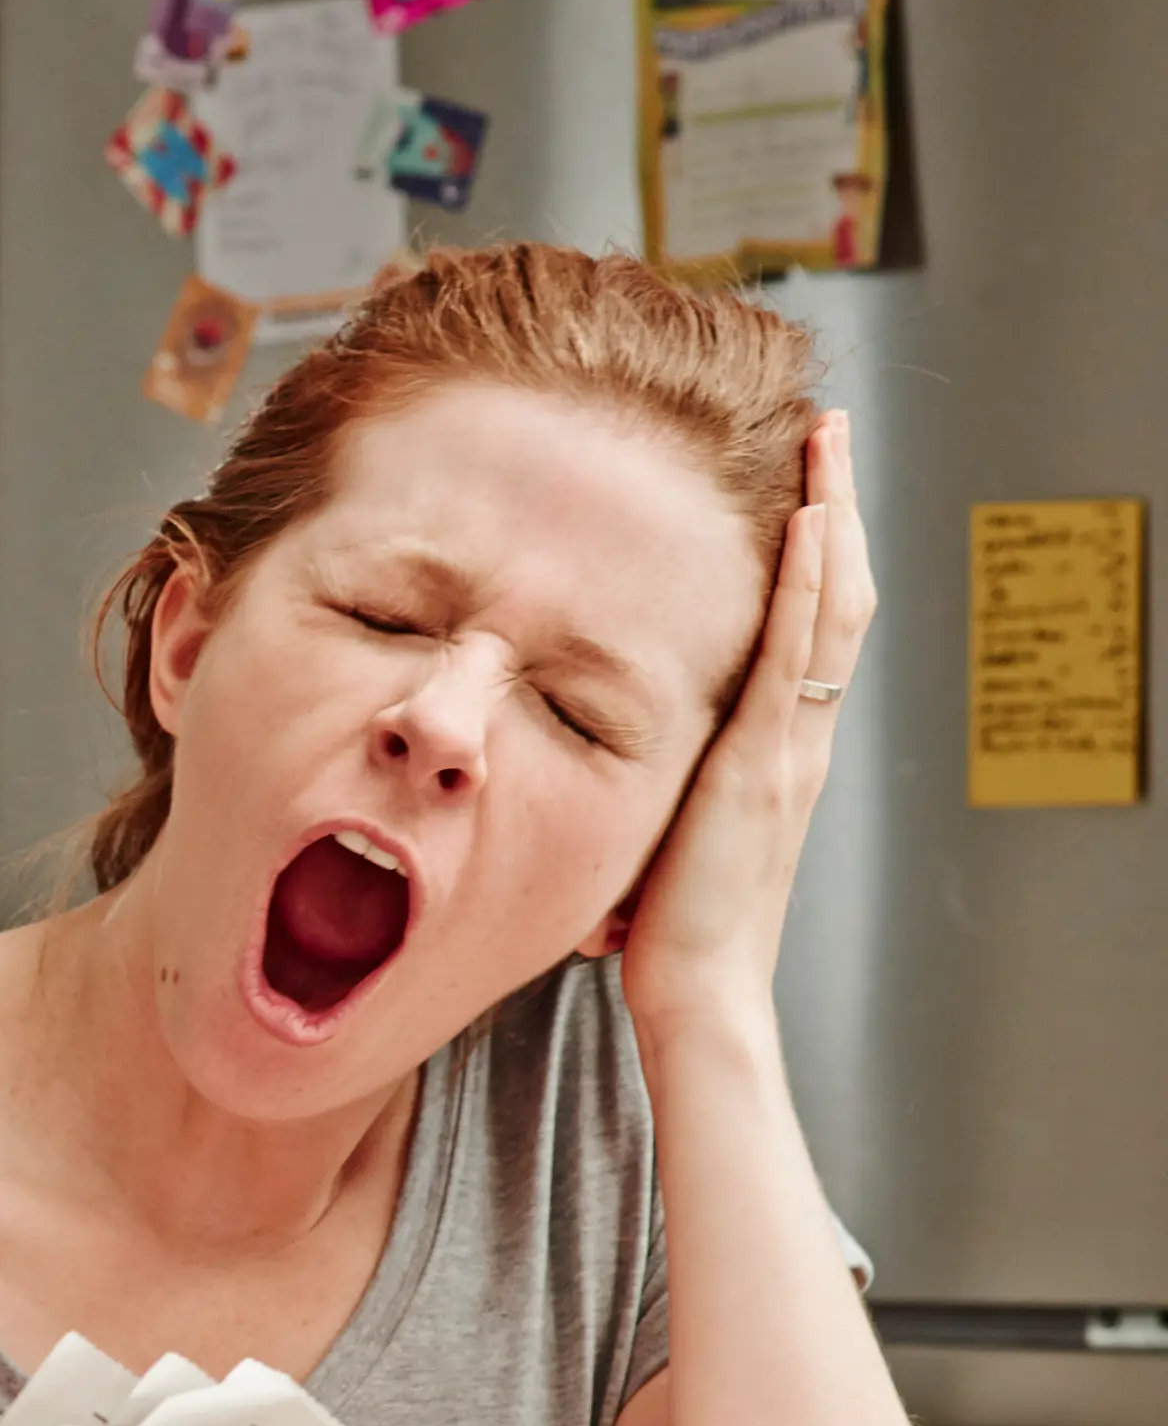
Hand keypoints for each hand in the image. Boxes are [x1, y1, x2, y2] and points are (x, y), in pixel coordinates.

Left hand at [619, 411, 873, 1026]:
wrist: (699, 994)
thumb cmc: (666, 932)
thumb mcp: (662, 832)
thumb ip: (650, 786)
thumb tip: (588, 757)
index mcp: (777, 753)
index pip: (811, 631)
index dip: (816, 555)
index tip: (807, 487)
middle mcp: (797, 740)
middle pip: (837, 597)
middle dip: (834, 507)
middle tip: (829, 431)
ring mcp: (788, 750)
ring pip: (830, 608)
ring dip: (830, 516)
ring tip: (827, 441)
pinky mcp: (762, 766)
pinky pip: (794, 656)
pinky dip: (806, 584)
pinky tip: (808, 523)